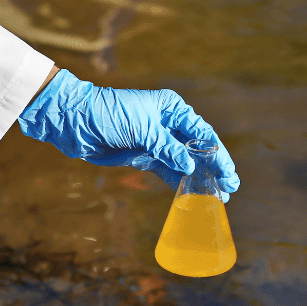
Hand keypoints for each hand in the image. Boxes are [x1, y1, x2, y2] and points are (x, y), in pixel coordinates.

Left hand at [18, 70, 239, 198]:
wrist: (77, 122)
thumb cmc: (109, 115)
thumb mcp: (143, 129)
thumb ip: (168, 148)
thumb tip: (190, 166)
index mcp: (172, 108)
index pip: (202, 133)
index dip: (217, 154)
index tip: (228, 173)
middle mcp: (168, 123)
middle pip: (197, 148)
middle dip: (214, 168)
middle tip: (230, 188)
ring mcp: (156, 141)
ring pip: (184, 162)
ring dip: (199, 178)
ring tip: (217, 197)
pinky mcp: (144, 156)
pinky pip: (167, 171)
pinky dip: (179, 182)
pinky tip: (193, 195)